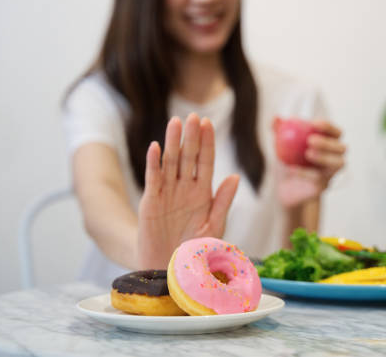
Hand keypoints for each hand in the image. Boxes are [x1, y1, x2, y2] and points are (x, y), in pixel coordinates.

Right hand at [137, 114, 239, 268]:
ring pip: (171, 162)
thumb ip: (223, 202)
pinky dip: (154, 163)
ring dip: (173, 142)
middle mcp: (185, 188)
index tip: (208, 123)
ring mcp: (167, 193)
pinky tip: (156, 147)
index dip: (207, 143)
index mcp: (203, 193)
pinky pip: (153, 179)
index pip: (206, 161)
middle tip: (194, 116)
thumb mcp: (213, 226)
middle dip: (192, 137)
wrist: (170, 269)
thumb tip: (235, 177)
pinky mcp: (151, 201)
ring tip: (176, 122)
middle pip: (189, 156)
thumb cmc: (195, 250)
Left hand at [277, 120, 345, 207]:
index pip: (336, 133)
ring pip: (338, 164)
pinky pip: (319, 179)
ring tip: (308, 153)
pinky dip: (305, 173)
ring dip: (325, 157)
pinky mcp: (323, 186)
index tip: (313, 123)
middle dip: (328, 142)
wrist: (283, 187)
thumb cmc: (286, 161)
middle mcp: (335, 158)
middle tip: (311, 140)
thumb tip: (275, 118)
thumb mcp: (280, 145)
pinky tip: (292, 169)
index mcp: (329, 144)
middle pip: (341, 148)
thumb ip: (279, 131)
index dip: (328, 127)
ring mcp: (331, 174)